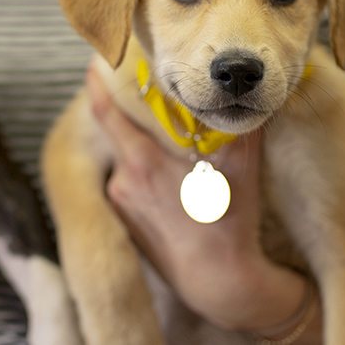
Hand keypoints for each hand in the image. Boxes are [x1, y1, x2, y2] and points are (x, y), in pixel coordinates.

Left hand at [85, 66, 307, 331]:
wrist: (218, 282)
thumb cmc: (228, 224)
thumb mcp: (241, 169)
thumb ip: (241, 127)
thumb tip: (250, 92)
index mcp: (142, 163)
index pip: (105, 113)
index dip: (98, 85)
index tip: (95, 63)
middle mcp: (123, 181)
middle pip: (121, 135)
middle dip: (134, 119)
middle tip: (154, 103)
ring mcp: (121, 204)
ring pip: (128, 162)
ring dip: (143, 152)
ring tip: (173, 154)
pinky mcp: (124, 223)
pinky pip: (130, 187)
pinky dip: (144, 178)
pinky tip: (171, 186)